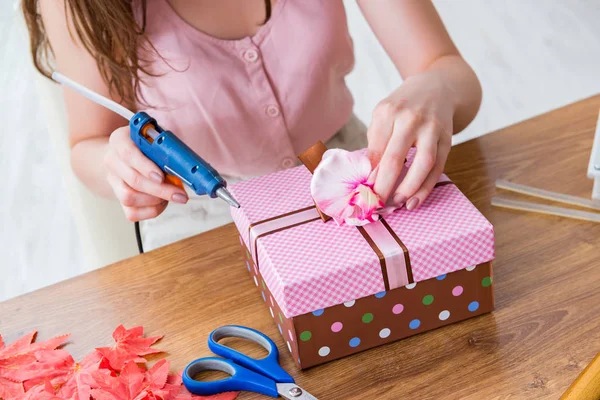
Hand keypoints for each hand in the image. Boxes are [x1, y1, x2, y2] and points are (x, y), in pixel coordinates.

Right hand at [103, 126, 188, 220]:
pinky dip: (151, 211)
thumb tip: (185, 166)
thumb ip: (165, 147)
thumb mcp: (154, 138)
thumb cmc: (145, 146)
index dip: (146, 167)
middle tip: (180, 194)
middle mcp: (112, 161)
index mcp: (120, 140)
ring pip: (129, 198)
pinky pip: (132, 213)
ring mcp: (113, 181)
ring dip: (155, 200)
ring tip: (171, 195)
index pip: (128, 154)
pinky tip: (162, 203)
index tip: (162, 177)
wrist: (125, 156)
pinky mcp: (118, 199)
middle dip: (160, 190)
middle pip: (133, 180)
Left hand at [367, 70, 454, 210]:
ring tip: (397, 204)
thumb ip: (376, 142)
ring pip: (423, 164)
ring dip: (409, 189)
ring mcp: (432, 128)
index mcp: (388, 112)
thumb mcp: (383, 114)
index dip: (369, 175)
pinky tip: (416, 200)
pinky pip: (438, 167)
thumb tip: (370, 177)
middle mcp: (411, 119)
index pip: (375, 150)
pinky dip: (427, 187)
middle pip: (395, 158)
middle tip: (376, 204)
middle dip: (384, 186)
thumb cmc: (403, 106)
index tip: (363, 193)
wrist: (437, 87)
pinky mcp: (448, 138)